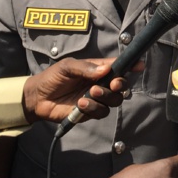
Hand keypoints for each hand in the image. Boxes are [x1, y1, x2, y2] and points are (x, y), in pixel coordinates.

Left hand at [22, 58, 139, 122]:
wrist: (38, 98)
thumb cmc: (52, 78)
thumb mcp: (67, 67)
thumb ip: (86, 67)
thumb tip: (106, 69)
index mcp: (98, 69)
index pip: (118, 67)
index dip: (131, 65)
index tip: (139, 65)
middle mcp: (101, 84)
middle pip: (121, 86)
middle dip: (120, 85)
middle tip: (111, 84)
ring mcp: (96, 99)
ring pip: (114, 101)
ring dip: (105, 97)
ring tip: (90, 94)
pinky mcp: (90, 112)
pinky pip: (101, 112)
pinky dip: (93, 108)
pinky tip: (81, 104)